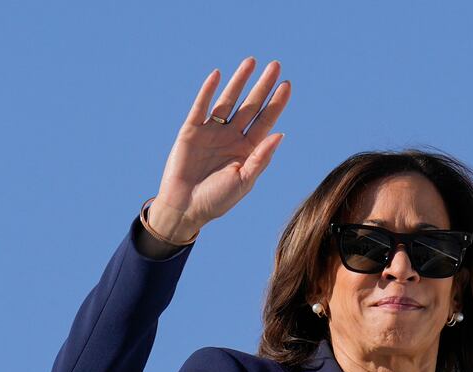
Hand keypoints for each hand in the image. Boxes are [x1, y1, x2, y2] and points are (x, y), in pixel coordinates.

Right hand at [149, 57, 290, 241]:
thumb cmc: (218, 199)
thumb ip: (260, 158)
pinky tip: (218, 75)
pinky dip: (208, 91)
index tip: (287, 84)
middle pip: (251, 105)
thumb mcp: (244, 180)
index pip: (266, 120)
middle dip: (263, 86)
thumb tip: (279, 135)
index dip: (277, 103)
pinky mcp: (191, 130)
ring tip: (251, 62)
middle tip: (275, 65)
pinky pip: (201, 106)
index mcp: (248, 149)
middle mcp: (232, 137)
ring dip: (239, 81)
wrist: (186, 207)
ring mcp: (212, 131)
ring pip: (228, 101)